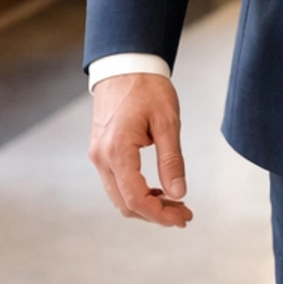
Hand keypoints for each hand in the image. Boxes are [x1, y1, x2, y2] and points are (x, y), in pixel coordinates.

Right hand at [89, 74, 192, 225]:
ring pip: (119, 196)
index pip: (136, 198)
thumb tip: (178, 193)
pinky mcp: (100, 152)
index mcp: (117, 150)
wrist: (124, 65)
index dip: (160, 215)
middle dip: (155, 214)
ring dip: (146, 206)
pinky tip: (158, 190)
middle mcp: (101, 157)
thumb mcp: (167, 122)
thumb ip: (171, 160)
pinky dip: (136, 193)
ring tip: (175, 203)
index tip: (183, 218)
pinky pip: (116, 183)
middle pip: (125, 204)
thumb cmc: (147, 88)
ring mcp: (98, 155)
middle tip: (185, 214)